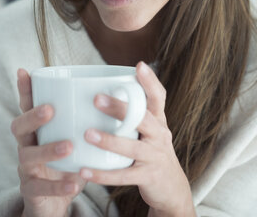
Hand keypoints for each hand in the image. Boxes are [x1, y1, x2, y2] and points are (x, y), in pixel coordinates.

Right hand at [11, 68, 86, 216]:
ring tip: (69, 145)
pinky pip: (40, 187)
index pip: (27, 106)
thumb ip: (85, 121)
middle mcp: (27, 145)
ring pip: (28, 156)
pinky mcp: (31, 190)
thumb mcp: (74, 140)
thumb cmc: (68, 164)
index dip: (24, 90)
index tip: (25, 71)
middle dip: (32, 116)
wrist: (55, 202)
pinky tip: (75, 182)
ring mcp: (26, 168)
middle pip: (19, 127)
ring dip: (48, 149)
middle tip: (50, 109)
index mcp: (37, 130)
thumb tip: (115, 95)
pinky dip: (58, 185)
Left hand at [78, 62, 195, 216]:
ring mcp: (155, 157)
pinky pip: (123, 176)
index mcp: (159, 122)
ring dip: (110, 141)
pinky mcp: (148, 177)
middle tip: (96, 99)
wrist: (172, 189)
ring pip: (132, 148)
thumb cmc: (152, 154)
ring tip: (88, 134)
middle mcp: (160, 136)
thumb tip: (102, 92)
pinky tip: (84, 171)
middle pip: (143, 119)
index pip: (158, 98)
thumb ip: (134, 115)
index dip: (150, 82)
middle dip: (120, 109)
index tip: (140, 65)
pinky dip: (103, 175)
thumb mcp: (150, 132)